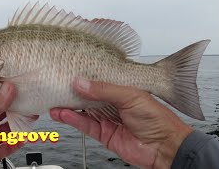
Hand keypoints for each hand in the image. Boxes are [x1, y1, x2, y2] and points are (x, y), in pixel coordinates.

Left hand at [0, 82, 23, 168]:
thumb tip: (9, 88)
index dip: (11, 92)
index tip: (24, 86)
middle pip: (8, 112)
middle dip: (20, 107)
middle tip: (32, 101)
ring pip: (12, 128)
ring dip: (22, 124)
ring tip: (31, 118)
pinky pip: (10, 146)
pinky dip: (18, 142)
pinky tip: (23, 137)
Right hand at [50, 78, 192, 168]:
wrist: (165, 146)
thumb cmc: (157, 118)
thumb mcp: (131, 96)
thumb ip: (104, 90)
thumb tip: (81, 83)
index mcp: (121, 89)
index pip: (98, 81)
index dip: (84, 77)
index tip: (69, 72)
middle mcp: (112, 103)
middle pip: (88, 96)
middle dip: (72, 92)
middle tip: (57, 85)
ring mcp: (107, 118)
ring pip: (83, 111)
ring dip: (68, 106)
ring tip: (54, 100)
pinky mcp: (103, 133)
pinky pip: (85, 125)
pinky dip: (72, 119)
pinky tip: (62, 114)